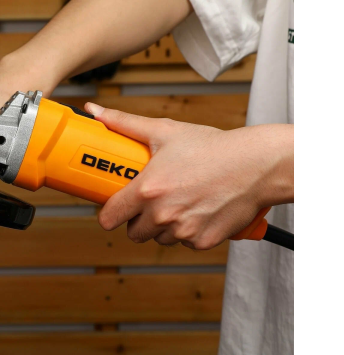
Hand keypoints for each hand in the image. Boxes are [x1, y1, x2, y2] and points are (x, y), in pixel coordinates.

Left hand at [85, 103, 293, 249]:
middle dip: (138, 220)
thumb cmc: (212, 148)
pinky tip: (197, 210)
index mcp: (147, 190)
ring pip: (159, 238)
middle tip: (151, 202)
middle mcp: (163, 214)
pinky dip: (188, 231)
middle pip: (134, 232)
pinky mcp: (203, 241)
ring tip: (178, 202)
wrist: (256, 165)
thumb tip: (96, 112)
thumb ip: (125, 124)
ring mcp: (183, 230)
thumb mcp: (164, 131)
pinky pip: (185, 242)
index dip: (109, 214)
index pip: (109, 218)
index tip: (114, 208)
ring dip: (163, 227)